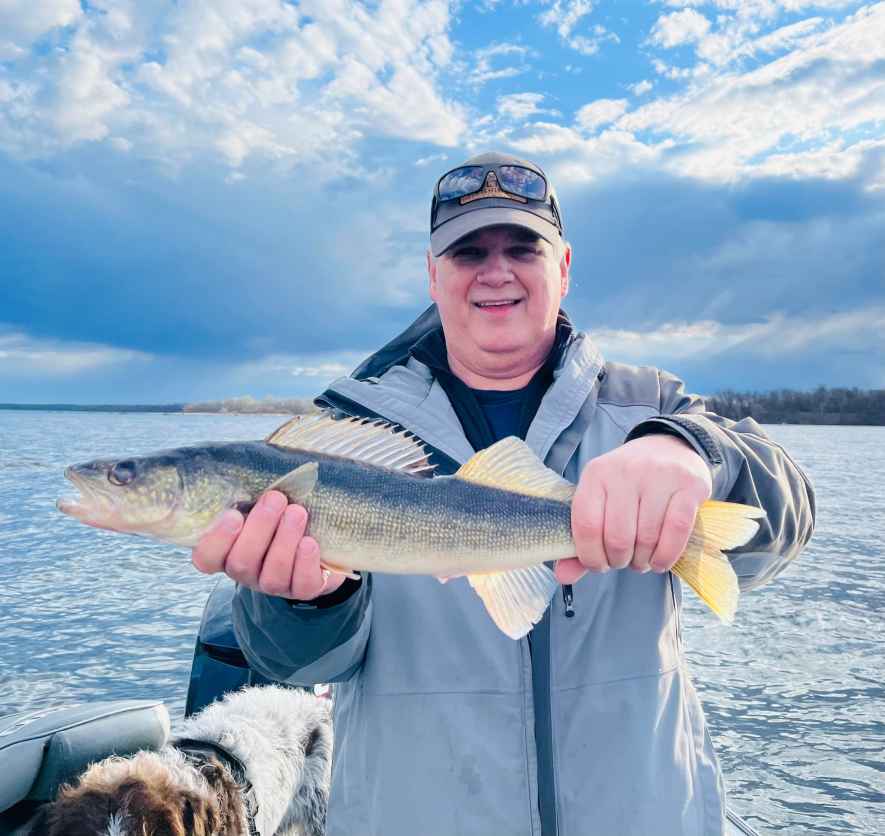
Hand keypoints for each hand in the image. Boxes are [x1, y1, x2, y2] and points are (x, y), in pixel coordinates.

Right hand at [191, 490, 346, 599]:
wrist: (319, 532)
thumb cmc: (280, 506)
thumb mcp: (258, 494)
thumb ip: (243, 484)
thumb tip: (233, 461)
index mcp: (226, 550)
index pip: (206, 557)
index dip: (216, 540)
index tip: (233, 514)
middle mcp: (245, 570)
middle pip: (240, 562)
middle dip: (259, 529)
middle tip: (276, 498)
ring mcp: (272, 583)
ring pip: (271, 574)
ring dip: (284, 540)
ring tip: (298, 512)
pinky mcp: (302, 588)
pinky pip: (301, 584)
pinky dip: (305, 562)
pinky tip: (310, 542)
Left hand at [555, 434, 711, 583]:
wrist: (669, 447)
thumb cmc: (628, 484)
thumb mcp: (600, 500)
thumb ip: (582, 539)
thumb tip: (563, 577)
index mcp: (596, 474)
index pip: (586, 525)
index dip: (590, 556)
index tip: (599, 564)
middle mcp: (625, 471)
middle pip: (618, 537)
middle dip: (619, 560)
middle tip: (624, 562)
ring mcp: (659, 476)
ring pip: (647, 537)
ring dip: (643, 561)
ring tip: (642, 560)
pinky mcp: (689, 485)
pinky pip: (676, 531)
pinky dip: (666, 556)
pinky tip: (660, 561)